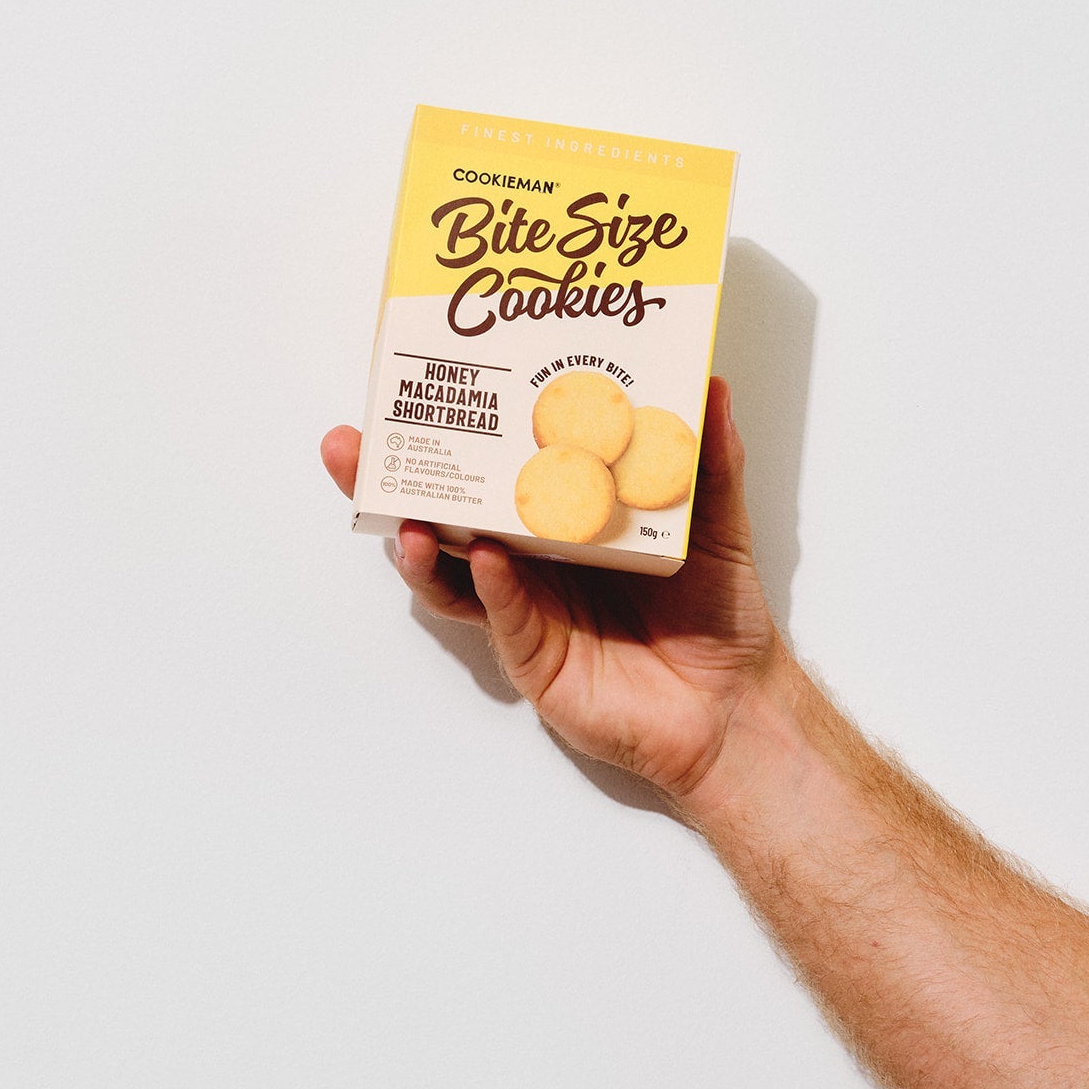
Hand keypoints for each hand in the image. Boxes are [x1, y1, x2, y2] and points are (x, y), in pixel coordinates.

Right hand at [319, 377, 784, 798]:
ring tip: (409, 515)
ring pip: (453, 572)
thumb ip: (710, 457)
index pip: (494, 468)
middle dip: (394, 480)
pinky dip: (490, 589)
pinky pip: (503, 617)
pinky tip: (487, 559)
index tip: (422, 387)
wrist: (734, 704)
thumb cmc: (719, 613)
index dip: (455, 433)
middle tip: (354, 444)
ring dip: (421, 541)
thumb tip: (712, 384)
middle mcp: (530, 559)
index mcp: (562, 517)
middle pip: (447, 514)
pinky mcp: (535, 657)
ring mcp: (525, 609)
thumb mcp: (719, 520)